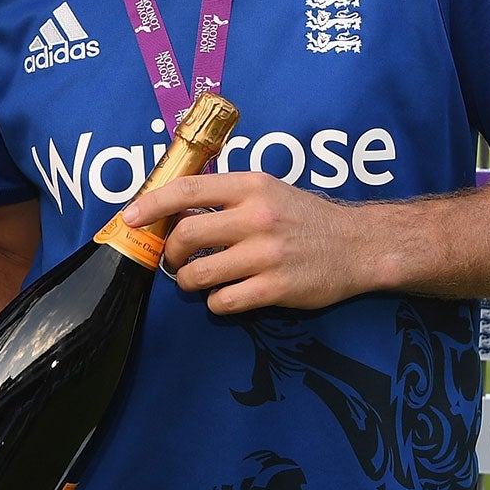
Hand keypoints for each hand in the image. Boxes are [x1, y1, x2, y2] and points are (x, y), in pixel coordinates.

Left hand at [121, 172, 383, 314]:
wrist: (359, 245)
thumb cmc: (305, 218)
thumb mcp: (269, 190)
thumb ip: (227, 196)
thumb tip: (173, 206)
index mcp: (251, 187)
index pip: (187, 190)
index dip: (151, 204)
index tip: (130, 218)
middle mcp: (257, 217)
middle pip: (185, 236)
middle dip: (170, 254)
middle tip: (174, 260)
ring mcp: (267, 254)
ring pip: (199, 274)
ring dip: (189, 281)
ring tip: (197, 280)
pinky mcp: (277, 287)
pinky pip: (224, 301)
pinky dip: (216, 302)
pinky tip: (226, 296)